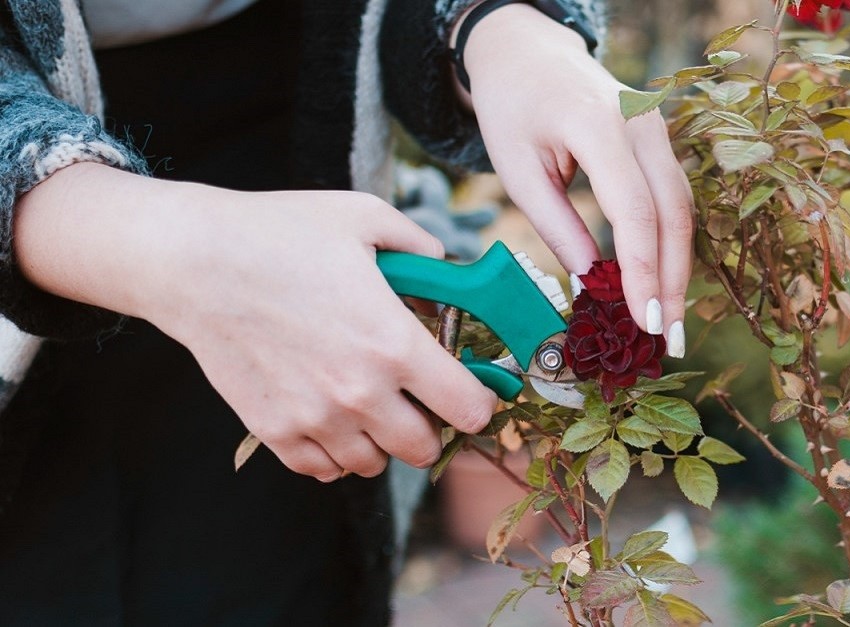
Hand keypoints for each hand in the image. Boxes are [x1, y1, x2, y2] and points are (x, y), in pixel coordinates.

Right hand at [14, 164, 498, 480]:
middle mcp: (360, 392)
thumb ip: (421, 246)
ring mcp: (315, 418)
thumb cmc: (279, 233)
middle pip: (425, 447)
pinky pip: (323, 468)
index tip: (472, 389)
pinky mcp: (274, 431)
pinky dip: (334, 451)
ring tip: (370, 403)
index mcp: (394, 344)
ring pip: (374, 464)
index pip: (469, 408)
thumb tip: (447, 266)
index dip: (479, 401)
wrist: (193, 261)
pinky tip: (331, 415)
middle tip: (419, 397)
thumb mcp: (365, 218)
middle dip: (432, 425)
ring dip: (381, 440)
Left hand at [460, 4, 693, 357]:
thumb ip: (558, 227)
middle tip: (667, 341)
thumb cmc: (512, 107)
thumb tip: (594, 285)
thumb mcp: (518, 170)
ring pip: (682, 208)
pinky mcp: (660, 138)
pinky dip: (671, 243)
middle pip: (673, 214)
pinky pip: (674, 196)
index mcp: (597, 125)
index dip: (643, 273)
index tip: (643, 323)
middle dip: (671, 282)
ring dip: (677, 268)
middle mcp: (641, 121)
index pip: (635, 211)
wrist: (527, 51)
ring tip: (666, 324)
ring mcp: (658, 126)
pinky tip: (662, 283)